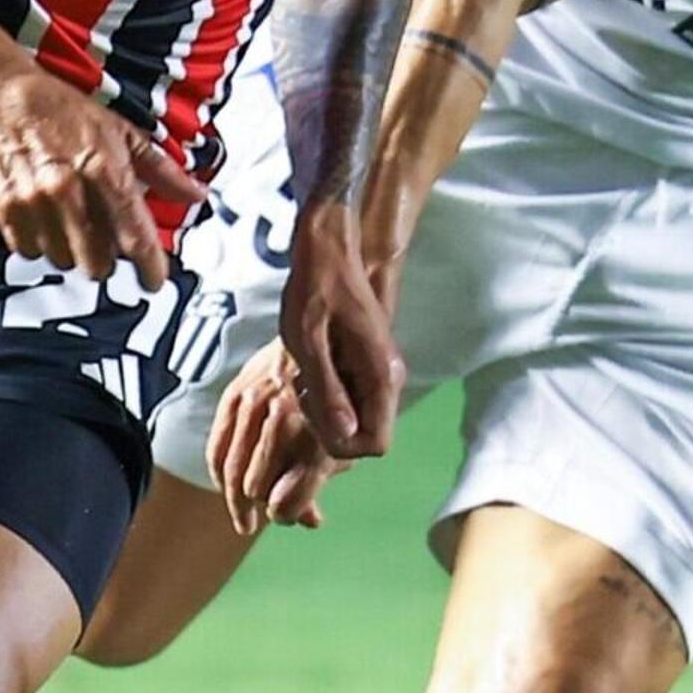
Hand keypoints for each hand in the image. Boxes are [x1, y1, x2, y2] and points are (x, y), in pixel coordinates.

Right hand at [0, 62, 205, 285]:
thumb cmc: (59, 108)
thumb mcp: (120, 130)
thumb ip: (161, 169)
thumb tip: (195, 194)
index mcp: (105, 170)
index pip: (135, 237)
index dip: (150, 268)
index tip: (153, 281)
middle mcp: (70, 190)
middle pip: (97, 263)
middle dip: (106, 260)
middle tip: (104, 241)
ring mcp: (35, 202)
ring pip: (63, 260)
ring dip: (71, 251)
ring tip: (70, 223)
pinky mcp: (5, 208)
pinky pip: (29, 250)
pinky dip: (39, 243)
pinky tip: (45, 220)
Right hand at [208, 342, 341, 533]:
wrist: (334, 324)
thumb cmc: (351, 386)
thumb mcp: (351, 432)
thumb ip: (326, 475)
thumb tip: (311, 520)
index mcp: (317, 432)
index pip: (287, 498)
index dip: (288, 514)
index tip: (290, 517)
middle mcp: (283, 418)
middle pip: (256, 487)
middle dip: (263, 506)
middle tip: (264, 518)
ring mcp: (256, 402)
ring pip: (232, 469)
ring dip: (236, 499)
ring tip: (244, 520)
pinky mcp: (238, 391)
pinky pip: (218, 443)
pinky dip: (220, 471)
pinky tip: (228, 487)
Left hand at [277, 202, 401, 459]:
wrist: (329, 247)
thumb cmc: (315, 287)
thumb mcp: (308, 340)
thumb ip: (327, 389)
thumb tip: (343, 434)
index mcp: (381, 375)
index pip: (376, 444)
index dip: (341, 444)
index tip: (313, 411)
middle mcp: (389, 379)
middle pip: (368, 437)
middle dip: (331, 429)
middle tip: (304, 391)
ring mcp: (380, 373)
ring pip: (359, 420)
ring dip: (327, 412)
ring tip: (304, 377)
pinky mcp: (368, 366)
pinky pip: (352, 400)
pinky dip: (328, 396)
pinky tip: (310, 370)